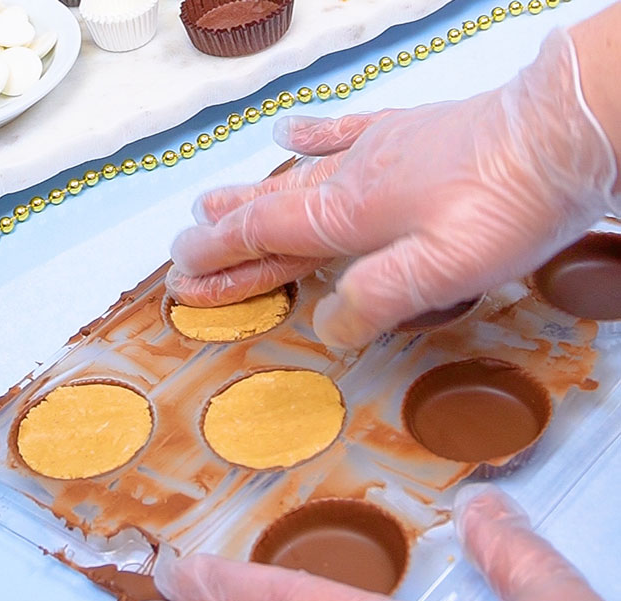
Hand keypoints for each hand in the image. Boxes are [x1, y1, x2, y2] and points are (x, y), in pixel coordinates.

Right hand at [167, 28, 619, 347]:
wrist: (561, 133)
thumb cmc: (506, 206)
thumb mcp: (440, 273)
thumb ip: (374, 300)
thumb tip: (326, 323)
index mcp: (348, 216)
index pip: (264, 237)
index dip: (221, 258)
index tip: (183, 273)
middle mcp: (350, 181)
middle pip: (269, 212)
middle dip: (224, 237)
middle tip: (184, 248)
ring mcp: (376, 152)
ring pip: (295, 180)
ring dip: (250, 196)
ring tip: (211, 204)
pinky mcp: (406, 135)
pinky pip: (343, 133)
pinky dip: (311, 136)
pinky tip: (286, 134)